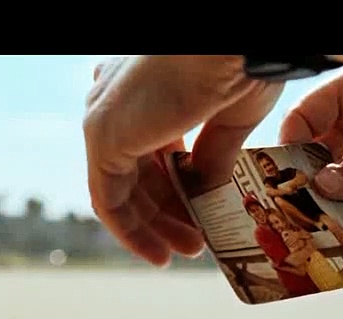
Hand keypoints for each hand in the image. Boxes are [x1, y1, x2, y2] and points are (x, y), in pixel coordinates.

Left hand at [84, 56, 283, 265]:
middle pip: (134, 170)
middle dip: (166, 211)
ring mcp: (105, 116)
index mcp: (145, 89)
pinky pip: (106, 198)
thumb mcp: (229, 118)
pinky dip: (129, 229)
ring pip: (119, 188)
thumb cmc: (240, 61)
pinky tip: (157, 253)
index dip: (175, 185)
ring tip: (185, 251)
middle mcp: (117, 100)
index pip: (151, 147)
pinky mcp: (102, 135)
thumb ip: (211, 156)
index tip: (199, 213)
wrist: (235, 41)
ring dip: (151, 226)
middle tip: (195, 241)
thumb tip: (207, 193)